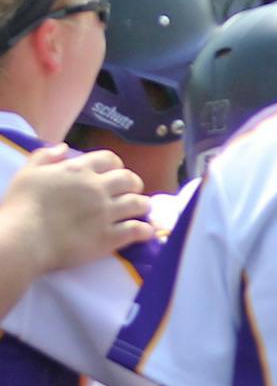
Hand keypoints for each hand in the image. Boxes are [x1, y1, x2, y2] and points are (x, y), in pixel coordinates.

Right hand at [1, 146, 153, 272]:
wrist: (25, 237)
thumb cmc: (22, 204)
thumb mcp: (28, 172)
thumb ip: (45, 157)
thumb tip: (64, 148)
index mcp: (79, 170)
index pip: (110, 159)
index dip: (115, 166)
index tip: (113, 174)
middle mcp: (97, 188)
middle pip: (130, 180)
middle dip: (133, 185)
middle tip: (129, 193)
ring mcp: (106, 213)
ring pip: (140, 204)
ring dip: (143, 206)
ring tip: (140, 211)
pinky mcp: (110, 237)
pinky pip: (138, 230)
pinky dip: (145, 230)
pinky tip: (144, 232)